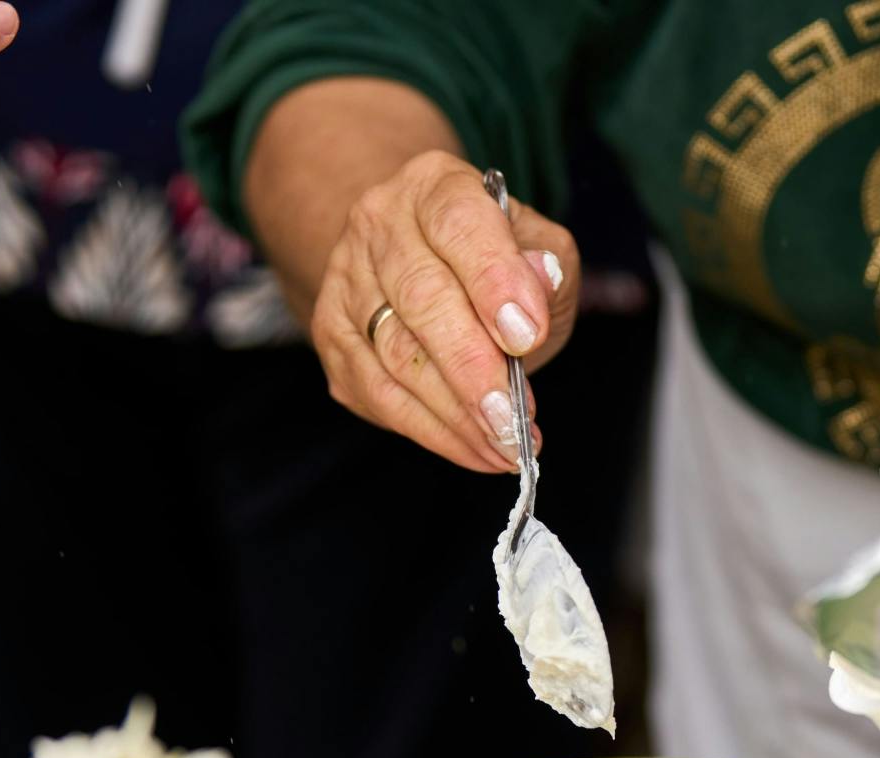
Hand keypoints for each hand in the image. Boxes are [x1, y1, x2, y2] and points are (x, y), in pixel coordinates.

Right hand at [313, 150, 578, 473]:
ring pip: (394, 356)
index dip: (493, 280)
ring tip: (506, 445)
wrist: (415, 257)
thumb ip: (548, 262)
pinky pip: (376, 394)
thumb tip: (540, 281)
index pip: (459, 224)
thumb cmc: (490, 258)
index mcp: (434, 186)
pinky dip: (430, 431)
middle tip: (514, 419)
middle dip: (472, 368)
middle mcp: (379, 224)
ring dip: (455, 413)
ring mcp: (346, 281)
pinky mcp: (332, 336)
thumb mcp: (536, 246)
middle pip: (421, 298)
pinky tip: (475, 449)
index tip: (526, 335)